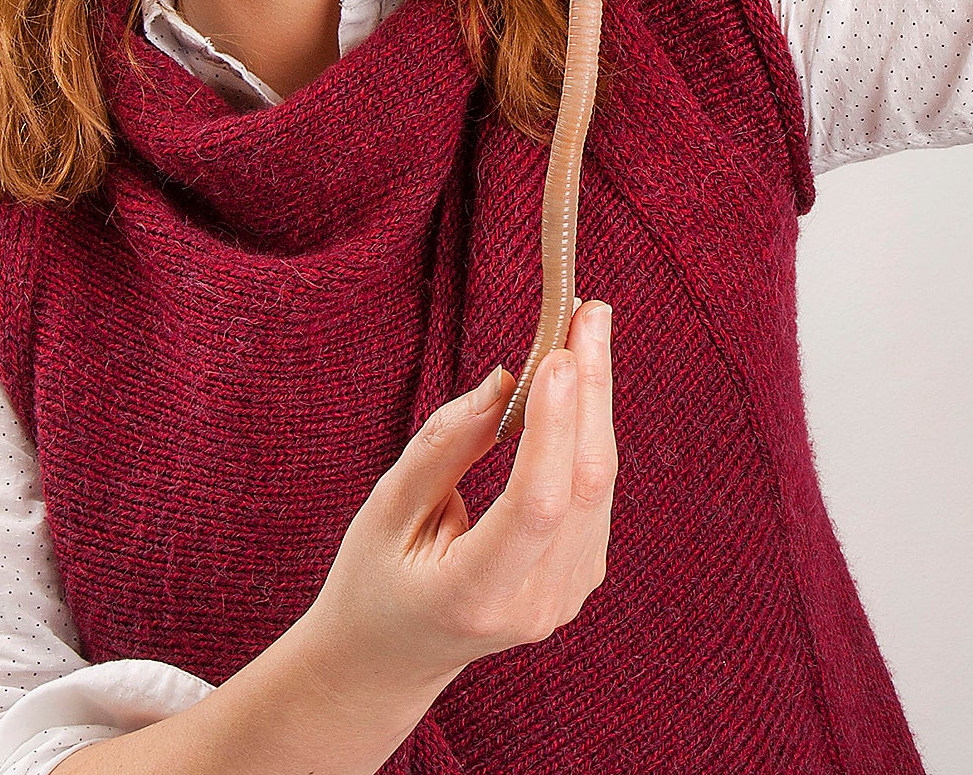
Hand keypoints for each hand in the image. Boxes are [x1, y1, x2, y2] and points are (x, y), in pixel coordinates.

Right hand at [296, 297, 616, 695]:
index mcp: (474, 595)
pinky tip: (577, 385)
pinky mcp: (578, 580)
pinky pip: (594, 495)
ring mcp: (564, 599)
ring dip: (596, 401)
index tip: (554, 355)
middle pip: (583, 487)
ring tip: (584, 331)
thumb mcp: (385, 511)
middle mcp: (533, 605)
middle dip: (591, 391)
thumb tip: (504, 382)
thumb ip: (443, 447)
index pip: (537, 506)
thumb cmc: (372, 579)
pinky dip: (588, 432)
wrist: (388, 658)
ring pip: (599, 486)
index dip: (553, 427)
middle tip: (589, 313)